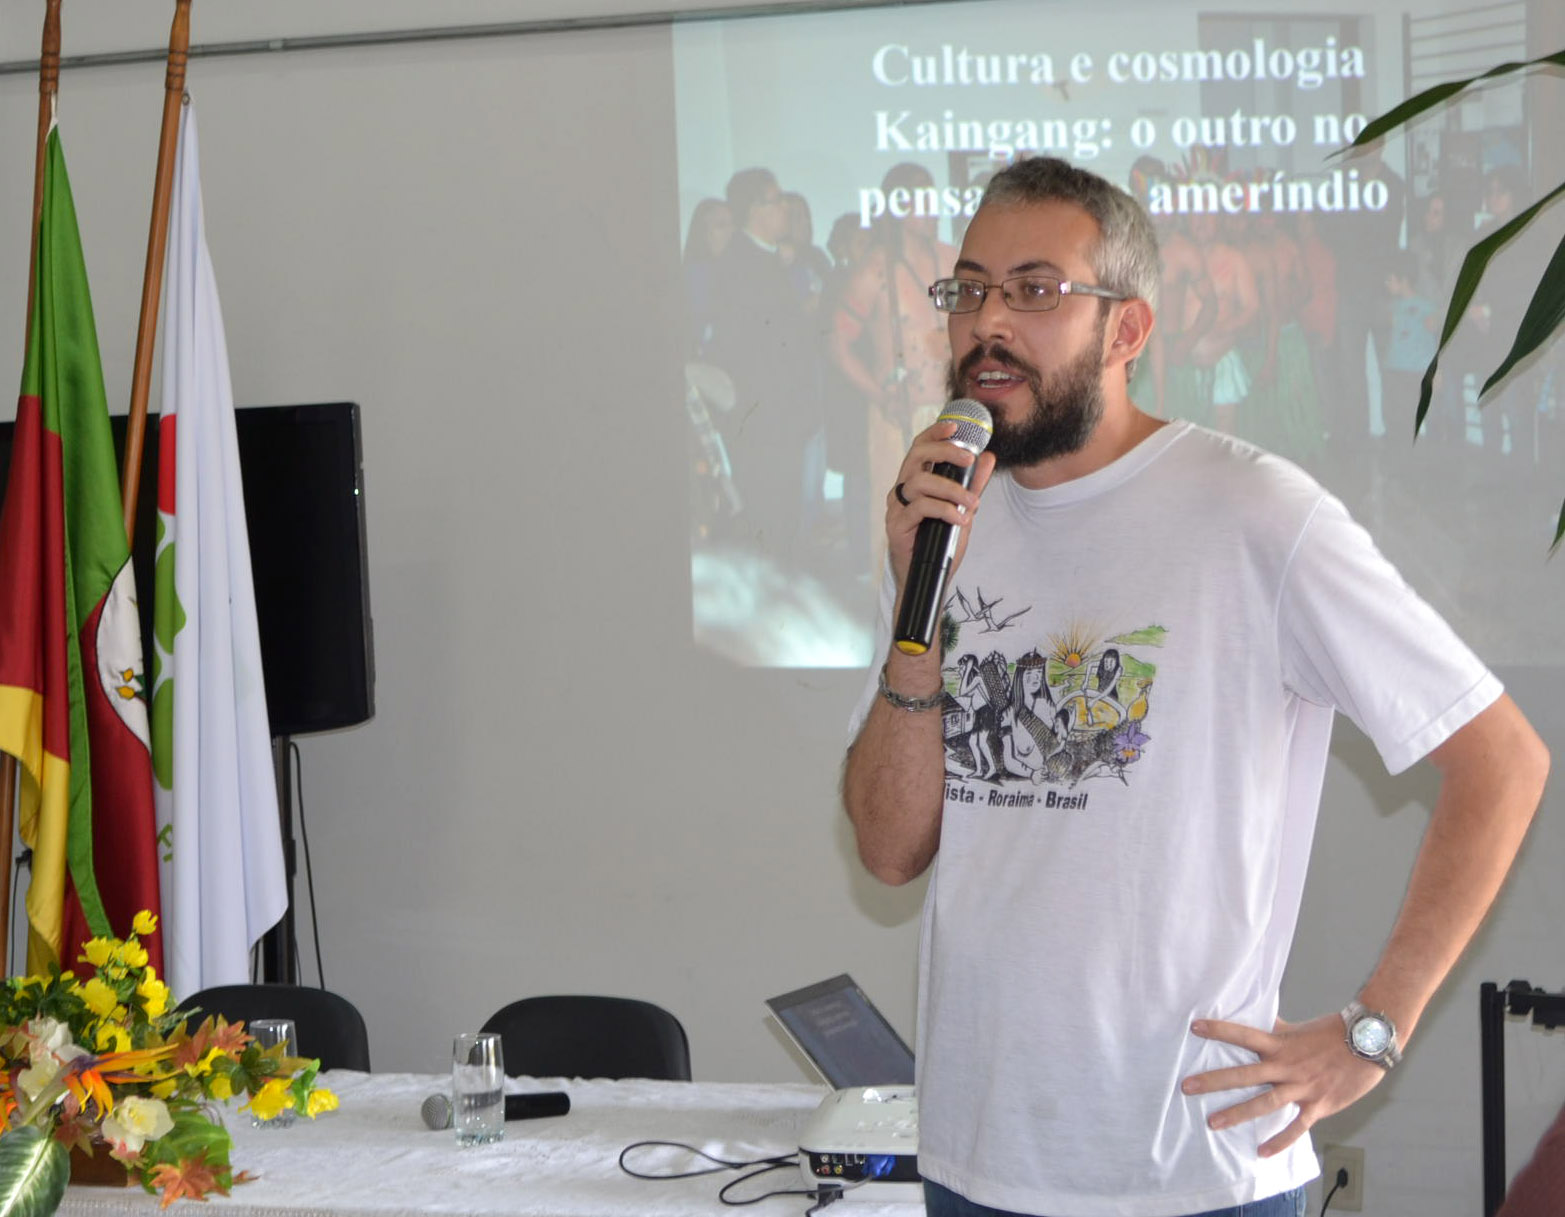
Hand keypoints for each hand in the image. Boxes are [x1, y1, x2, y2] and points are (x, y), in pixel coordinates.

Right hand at [885, 420, 996, 585]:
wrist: (927, 577)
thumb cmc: (939, 542)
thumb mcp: (962, 508)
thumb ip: (972, 484)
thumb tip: (988, 457)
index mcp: (914, 482)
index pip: (920, 448)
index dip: (934, 433)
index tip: (955, 426)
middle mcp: (901, 490)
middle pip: (916, 456)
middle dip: (944, 452)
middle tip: (968, 459)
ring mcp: (896, 508)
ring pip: (919, 482)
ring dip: (951, 489)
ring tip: (971, 504)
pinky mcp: (896, 526)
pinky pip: (920, 508)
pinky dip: (945, 510)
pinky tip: (961, 519)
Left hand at [1183, 1013, 1386, 1156]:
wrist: (1367, 1044)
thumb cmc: (1332, 1033)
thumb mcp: (1299, 1029)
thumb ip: (1276, 1029)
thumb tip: (1258, 1018)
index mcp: (1280, 1044)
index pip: (1244, 1035)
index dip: (1220, 1030)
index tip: (1194, 1027)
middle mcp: (1286, 1066)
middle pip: (1245, 1074)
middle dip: (1214, 1081)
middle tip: (1187, 1087)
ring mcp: (1301, 1088)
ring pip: (1264, 1103)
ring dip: (1237, 1114)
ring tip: (1213, 1123)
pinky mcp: (1318, 1105)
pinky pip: (1296, 1127)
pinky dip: (1280, 1140)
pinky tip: (1262, 1152)